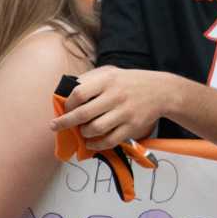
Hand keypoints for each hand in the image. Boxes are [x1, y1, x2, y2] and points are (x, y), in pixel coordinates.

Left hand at [54, 66, 173, 150]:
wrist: (161, 91)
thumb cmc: (130, 82)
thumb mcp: (111, 73)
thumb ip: (90, 80)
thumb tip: (66, 92)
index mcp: (107, 81)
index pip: (79, 93)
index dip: (67, 103)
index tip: (64, 108)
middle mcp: (115, 96)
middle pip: (83, 114)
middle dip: (65, 123)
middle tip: (56, 126)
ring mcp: (124, 113)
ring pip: (95, 129)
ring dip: (83, 133)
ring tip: (82, 131)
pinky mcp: (132, 127)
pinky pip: (109, 141)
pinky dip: (96, 144)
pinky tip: (91, 142)